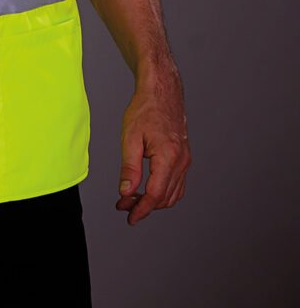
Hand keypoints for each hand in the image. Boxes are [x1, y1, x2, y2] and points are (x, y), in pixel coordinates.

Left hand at [116, 63, 190, 225]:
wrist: (162, 92)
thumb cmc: (145, 109)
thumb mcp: (130, 137)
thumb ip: (129, 168)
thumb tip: (125, 192)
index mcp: (169, 157)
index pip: (156, 194)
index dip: (141, 209)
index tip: (129, 217)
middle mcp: (181, 161)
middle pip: (165, 198)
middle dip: (144, 206)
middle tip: (123, 205)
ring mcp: (185, 160)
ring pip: (173, 193)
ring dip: (153, 200)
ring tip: (131, 198)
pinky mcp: (184, 157)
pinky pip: (177, 184)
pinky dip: (163, 192)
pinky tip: (146, 188)